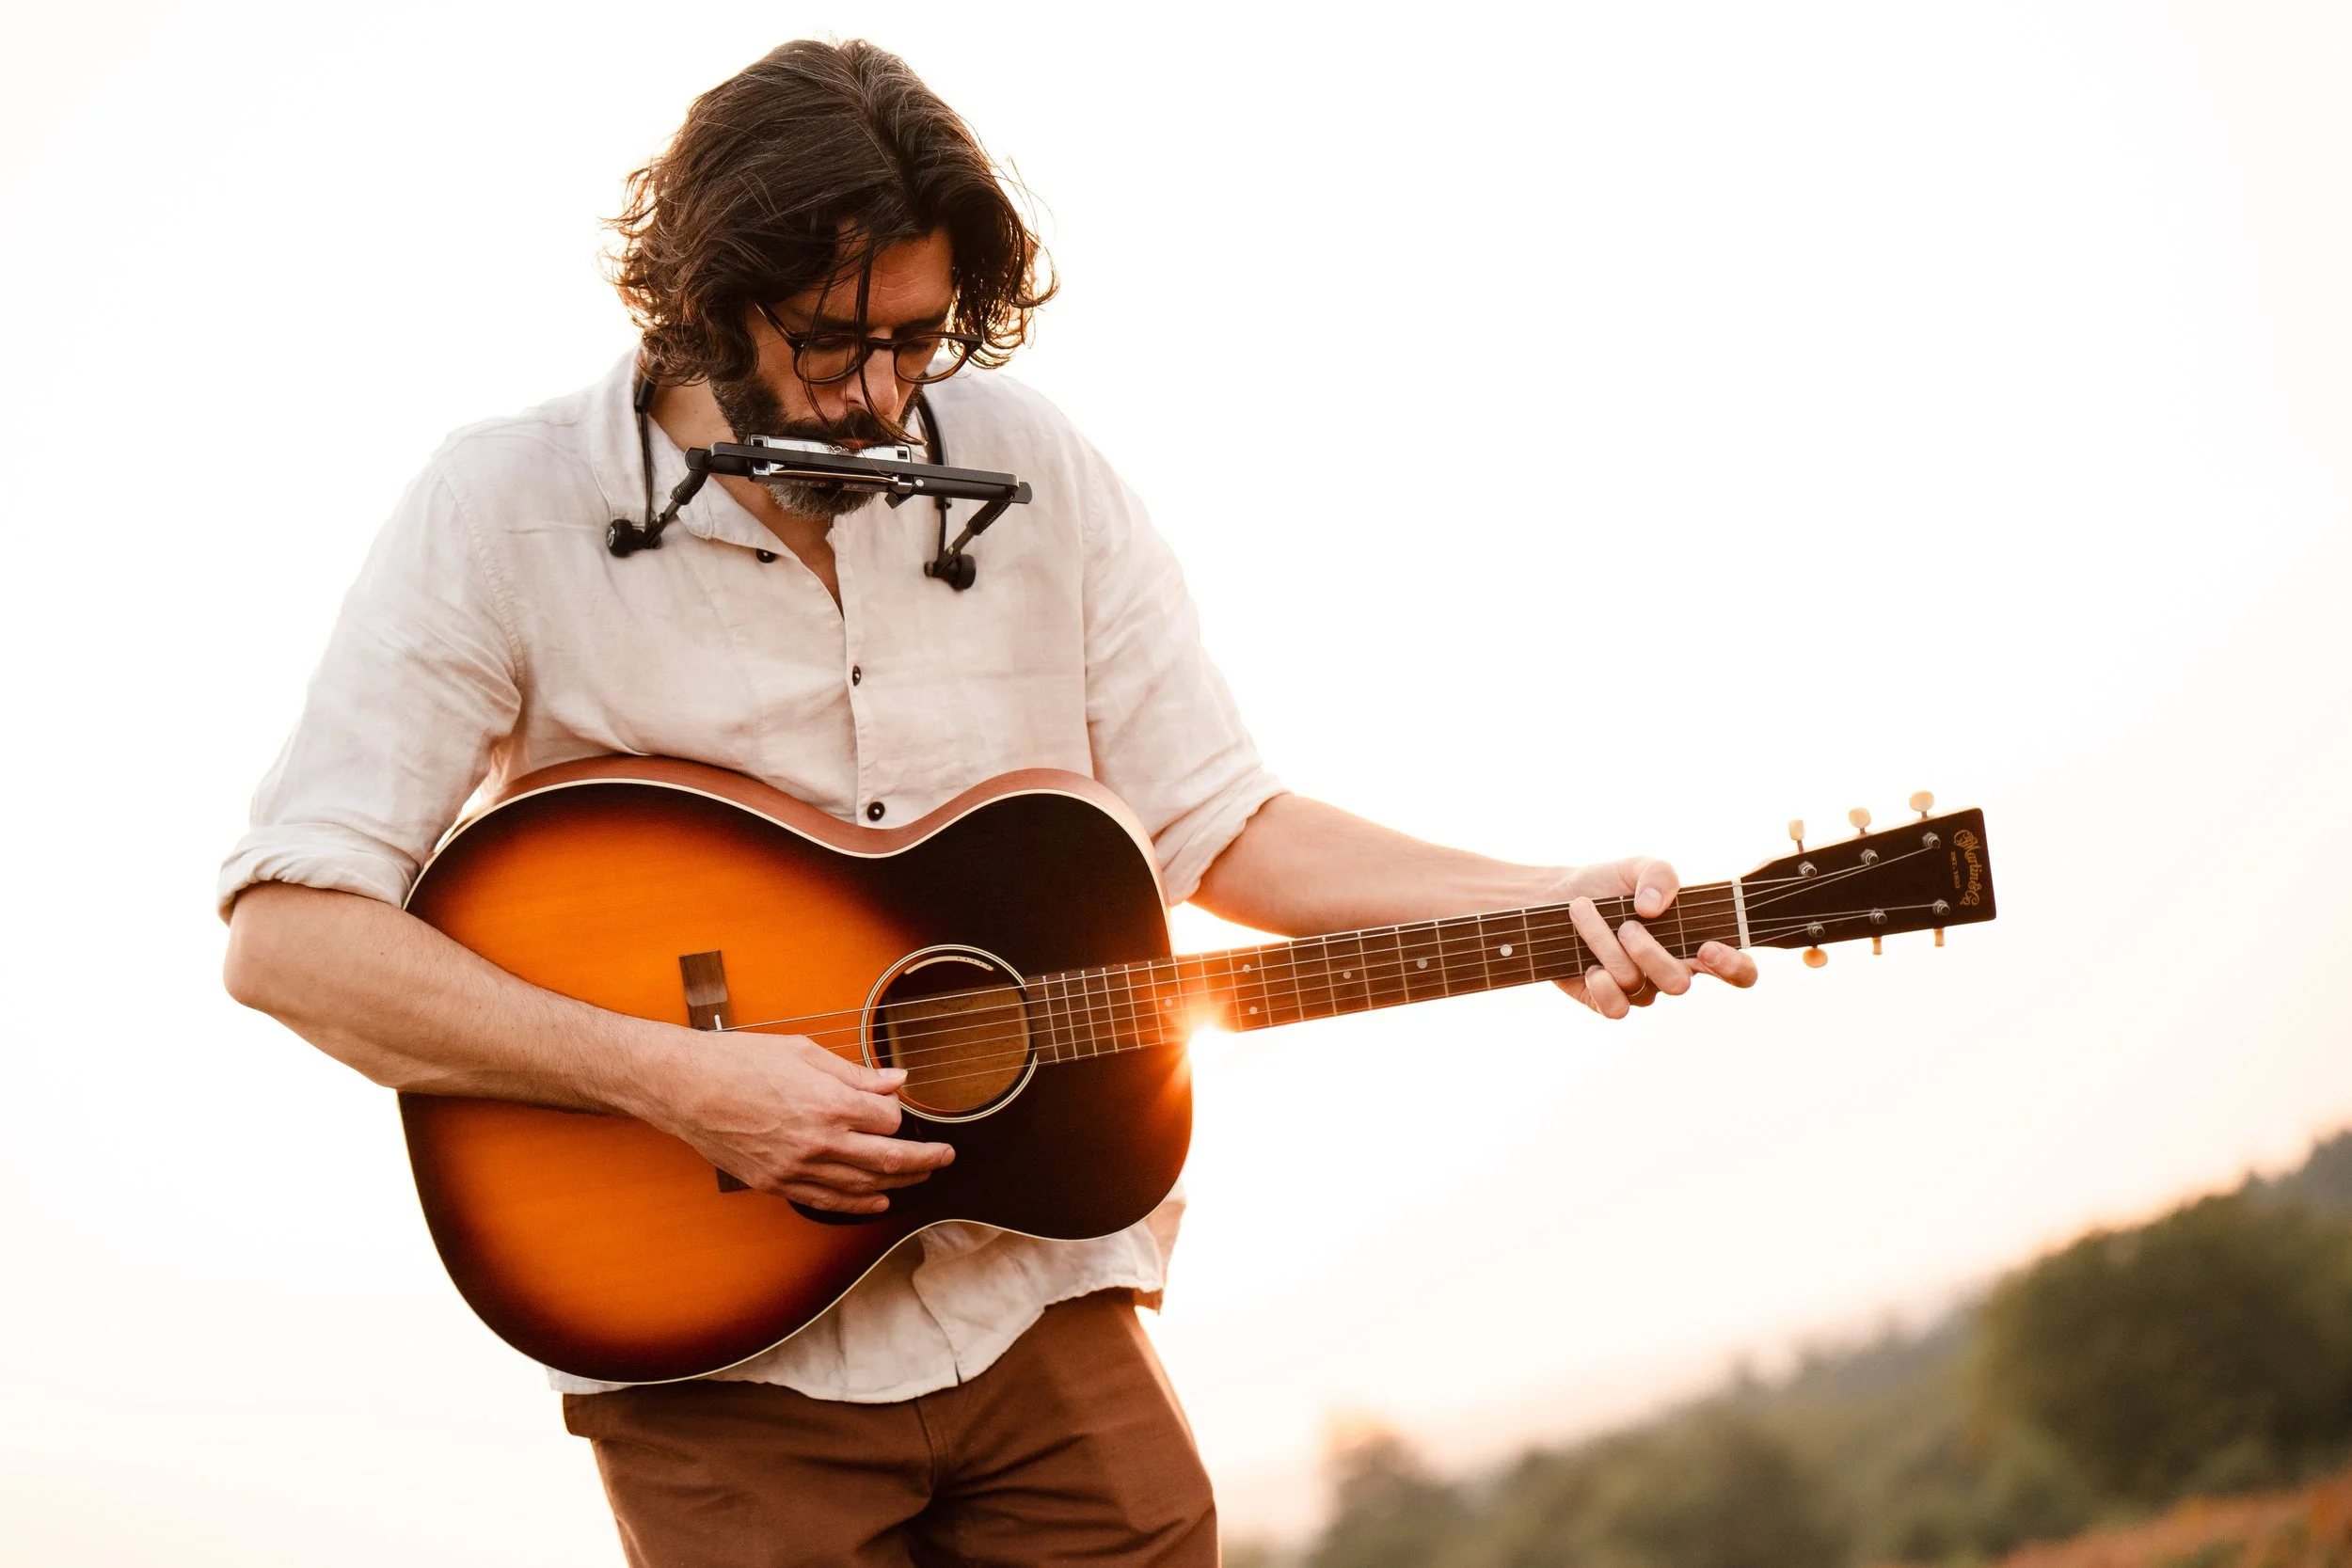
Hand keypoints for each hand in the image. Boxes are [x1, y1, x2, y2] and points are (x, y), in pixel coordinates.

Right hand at [637, 1027, 954, 1212]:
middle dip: (926, 1160)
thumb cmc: (739, 1062)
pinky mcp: (776, 1184)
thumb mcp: (804, 1052)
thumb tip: (897, 1080)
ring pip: (864, 1185)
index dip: (900, 1113)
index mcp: (829, 1103)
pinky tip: (878, 1202)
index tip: (899, 1108)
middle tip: (946, 1157)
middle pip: (890, 1159)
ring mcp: (797, 1169)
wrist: (685, 1088)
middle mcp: (818, 1142)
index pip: (889, 1119)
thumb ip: (856, 1074)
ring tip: (921, 1177)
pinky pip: (828, 1202)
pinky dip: (858, 1204)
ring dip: (900, 1184)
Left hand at [1547, 857, 1758, 1019]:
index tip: (1707, 947)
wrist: (1555, 896)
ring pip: (1637, 985)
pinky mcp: (1606, 1000)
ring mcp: (1640, 988)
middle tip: (1626, 924)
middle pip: (1680, 983)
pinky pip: (1616, 1009)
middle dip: (1650, 952)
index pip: (1737, 971)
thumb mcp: (1637, 866)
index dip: (1733, 967)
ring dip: (1606, 944)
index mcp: (1693, 939)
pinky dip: (1601, 984)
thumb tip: (1653, 908)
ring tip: (1583, 910)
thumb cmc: (1607, 883)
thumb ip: (1659, 874)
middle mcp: (1671, 969)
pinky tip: (1588, 964)